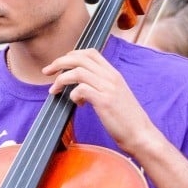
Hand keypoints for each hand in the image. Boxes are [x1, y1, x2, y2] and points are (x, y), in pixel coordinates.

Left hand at [42, 48, 161, 161]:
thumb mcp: (116, 96)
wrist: (140, 134)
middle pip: (80, 58)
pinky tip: (77, 104)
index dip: (72, 55)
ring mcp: (108, 88)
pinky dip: (73, 94)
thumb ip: (101, 87)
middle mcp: (111, 77)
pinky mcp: (104, 101)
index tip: (60, 65)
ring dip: (61, 79)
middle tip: (47, 72)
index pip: (90, 53)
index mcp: (113, 74)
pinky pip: (81, 89)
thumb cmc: (126, 120)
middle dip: (59, 62)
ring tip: (54, 90)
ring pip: (78, 71)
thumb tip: (82, 87)